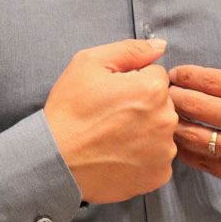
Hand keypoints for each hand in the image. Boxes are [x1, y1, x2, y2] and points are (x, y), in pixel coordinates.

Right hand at [45, 38, 177, 203]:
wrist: (55, 160)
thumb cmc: (69, 110)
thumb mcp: (89, 63)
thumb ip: (130, 50)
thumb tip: (161, 45)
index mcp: (152, 89)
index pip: (155, 75)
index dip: (132, 81)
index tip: (112, 94)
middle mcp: (166, 120)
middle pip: (162, 103)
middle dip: (142, 105)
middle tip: (110, 116)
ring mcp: (164, 151)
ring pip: (160, 131)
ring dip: (144, 131)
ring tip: (113, 137)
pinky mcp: (158, 176)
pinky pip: (158, 158)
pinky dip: (143, 157)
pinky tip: (119, 155)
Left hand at [168, 3, 220, 193]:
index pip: (208, 80)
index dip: (184, 75)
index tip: (175, 74)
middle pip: (195, 106)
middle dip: (172, 96)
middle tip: (162, 92)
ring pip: (195, 136)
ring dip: (175, 123)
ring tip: (165, 114)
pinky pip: (205, 163)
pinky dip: (187, 151)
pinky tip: (181, 139)